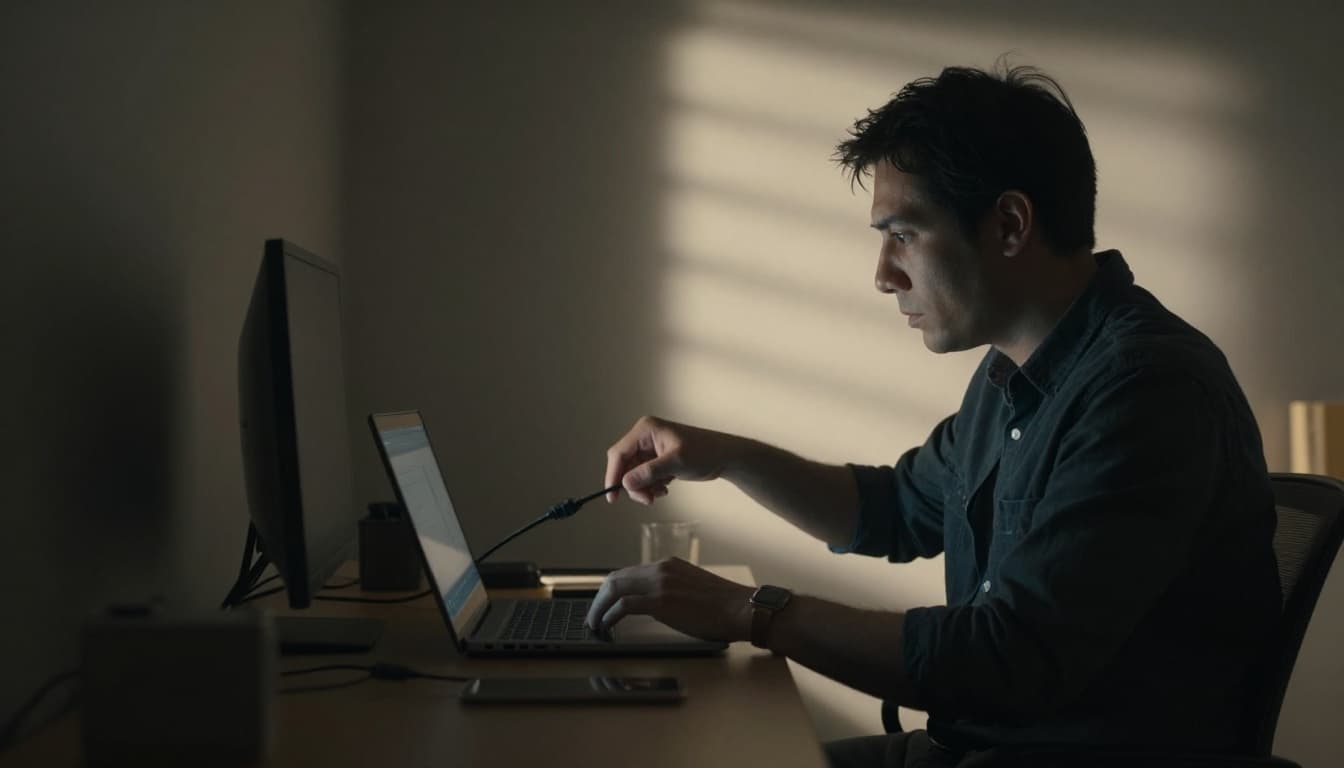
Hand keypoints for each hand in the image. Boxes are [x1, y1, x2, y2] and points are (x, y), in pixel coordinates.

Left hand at [583, 558, 754, 641]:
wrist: (741, 608)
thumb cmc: (724, 606)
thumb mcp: (692, 588)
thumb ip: (671, 590)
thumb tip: (654, 605)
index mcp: (668, 565)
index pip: (629, 573)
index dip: (612, 590)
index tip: (604, 605)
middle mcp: (661, 568)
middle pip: (615, 578)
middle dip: (599, 598)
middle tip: (592, 616)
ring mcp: (660, 583)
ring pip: (615, 588)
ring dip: (599, 607)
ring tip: (594, 624)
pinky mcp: (661, 601)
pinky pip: (624, 606)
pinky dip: (609, 616)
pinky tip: (605, 627)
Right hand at [604, 416, 740, 503]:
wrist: (725, 457)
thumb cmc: (704, 453)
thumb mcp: (676, 462)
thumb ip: (649, 472)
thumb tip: (625, 484)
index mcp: (645, 430)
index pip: (619, 454)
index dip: (613, 475)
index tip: (613, 497)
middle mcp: (645, 437)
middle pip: (625, 466)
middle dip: (634, 485)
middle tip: (647, 500)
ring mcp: (651, 448)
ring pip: (634, 474)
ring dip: (644, 488)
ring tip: (660, 493)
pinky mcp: (657, 458)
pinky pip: (644, 476)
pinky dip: (651, 486)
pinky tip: (665, 488)